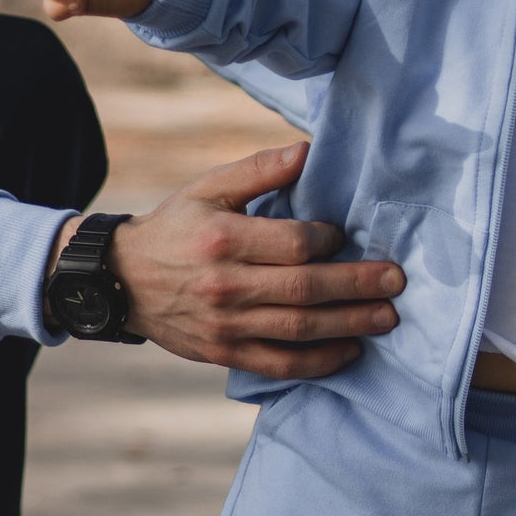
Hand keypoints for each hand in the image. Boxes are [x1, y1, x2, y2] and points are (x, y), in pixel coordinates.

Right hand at [45, 141, 405, 379]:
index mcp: (223, 239)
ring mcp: (225, 325)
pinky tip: (350, 352)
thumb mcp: (208, 187)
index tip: (345, 236)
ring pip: (299, 329)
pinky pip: (280, 364)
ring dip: (349, 325)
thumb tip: (310, 151)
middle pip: (305, 289)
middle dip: (357, 286)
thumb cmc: (175, 227)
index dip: (329, 240)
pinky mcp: (224, 353)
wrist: (119, 280)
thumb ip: (260, 169)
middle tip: (396, 281)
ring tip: (387, 317)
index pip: (293, 244)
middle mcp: (225, 285)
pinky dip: (319, 362)